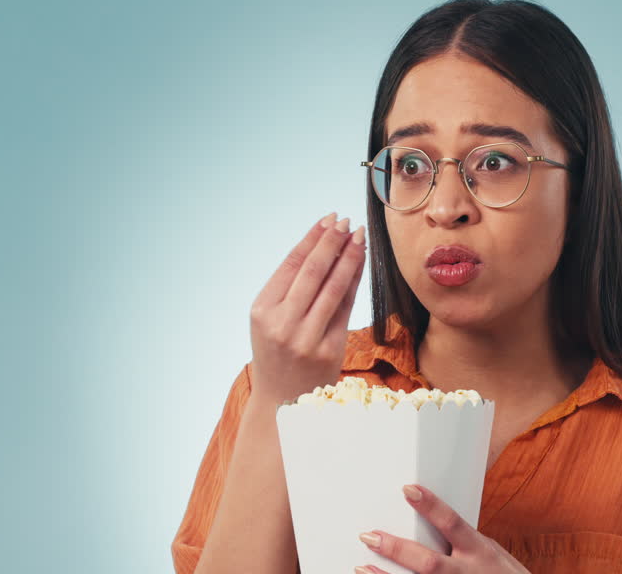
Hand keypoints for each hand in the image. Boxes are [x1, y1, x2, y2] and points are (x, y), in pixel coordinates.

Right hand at [248, 212, 366, 406]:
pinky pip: (346, 307)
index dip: (312, 239)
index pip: (290, 265)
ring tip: (359, 236)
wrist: (283, 401)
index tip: (328, 219)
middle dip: (331, 242)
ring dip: (348, 257)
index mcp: (261, 311)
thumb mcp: (269, 320)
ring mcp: (306, 338)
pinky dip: (354, 281)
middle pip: (312, 272)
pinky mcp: (329, 349)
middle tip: (346, 221)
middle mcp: (281, 323)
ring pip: (333, 287)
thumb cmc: (278, 352)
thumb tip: (322, 245)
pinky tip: (360, 263)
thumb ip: (289, 289)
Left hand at [356, 484, 529, 573]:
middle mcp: (468, 573)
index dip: (430, 505)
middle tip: (369, 536)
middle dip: (397, 550)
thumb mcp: (491, 551)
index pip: (452, 523)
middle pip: (429, 563)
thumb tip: (436, 518)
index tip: (407, 488)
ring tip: (361, 566)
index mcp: (480, 551)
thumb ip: (465, 539)